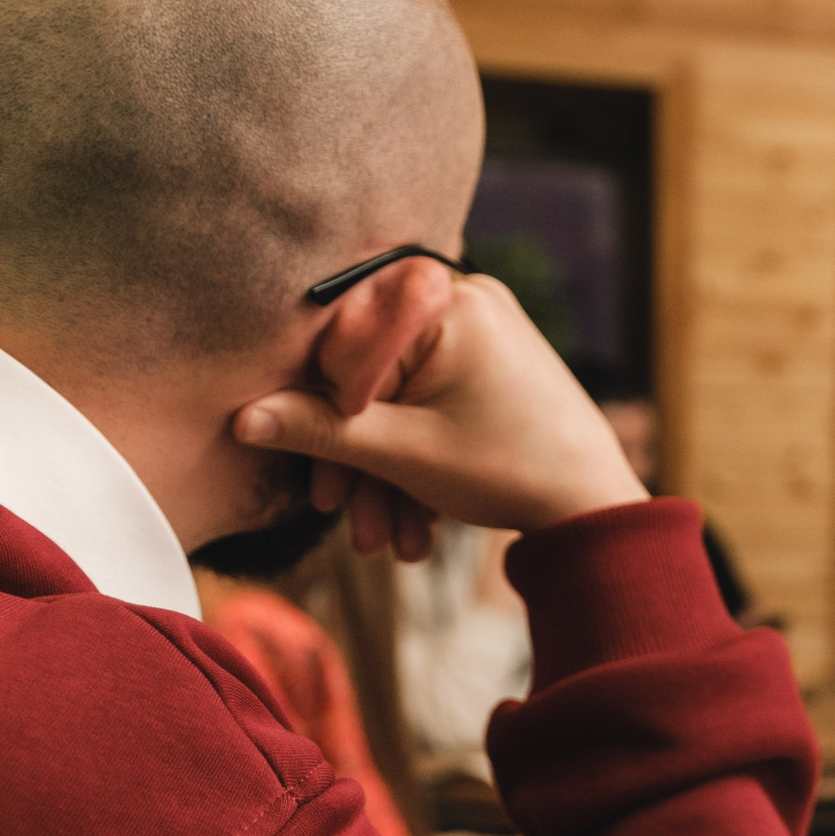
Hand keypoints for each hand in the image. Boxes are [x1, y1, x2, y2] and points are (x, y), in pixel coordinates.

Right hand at [234, 266, 647, 558]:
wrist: (592, 503)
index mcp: (446, 303)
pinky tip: (413, 516)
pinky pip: (428, 392)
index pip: (342, 342)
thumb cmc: (509, 472)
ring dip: (382, 465)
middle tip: (338, 515)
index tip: (317, 478)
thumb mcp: (403, 455)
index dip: (317, 411)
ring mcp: (480, 324)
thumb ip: (320, 430)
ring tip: (383, 538)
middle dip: (354, 453)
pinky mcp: (488, 354)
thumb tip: (242, 417)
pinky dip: (415, 447)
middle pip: (370, 371)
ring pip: (398, 391)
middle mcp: (466, 297)